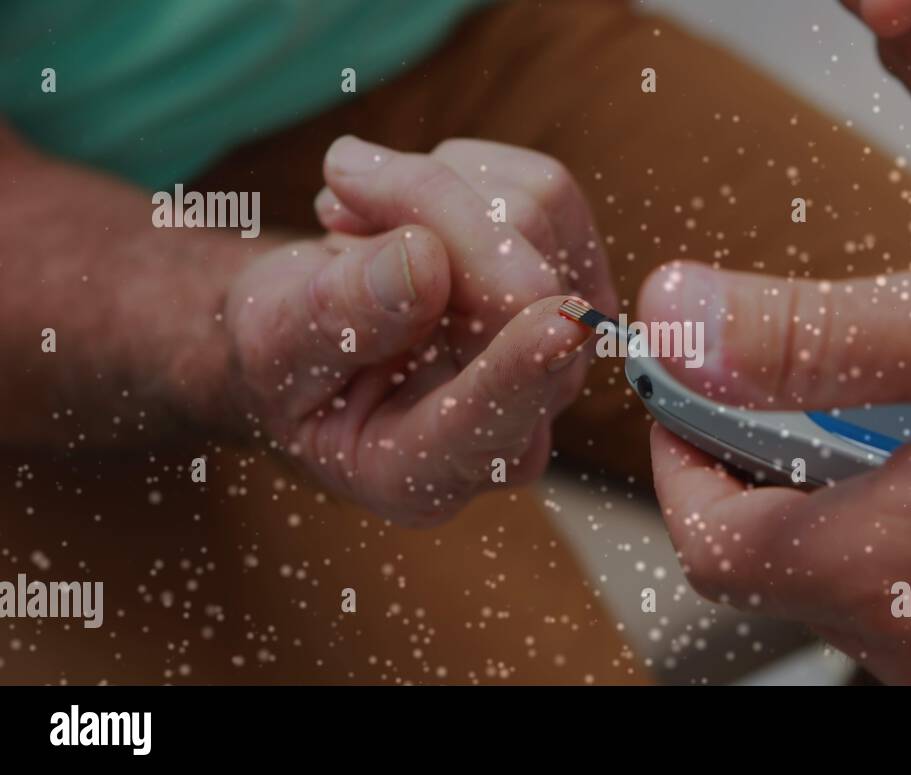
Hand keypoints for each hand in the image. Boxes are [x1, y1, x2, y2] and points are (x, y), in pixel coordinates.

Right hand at [220, 137, 614, 525]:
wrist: (312, 338)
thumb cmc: (286, 356)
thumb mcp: (274, 345)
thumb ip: (334, 318)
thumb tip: (421, 260)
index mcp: (427, 471)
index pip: (489, 420)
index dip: (522, 367)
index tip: (560, 324)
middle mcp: (518, 423)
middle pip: (520, 288)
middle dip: (429, 212)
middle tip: (339, 194)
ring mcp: (560, 356)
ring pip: (536, 221)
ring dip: (437, 192)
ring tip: (361, 226)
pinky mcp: (576, 285)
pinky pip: (544, 191)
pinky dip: (469, 176)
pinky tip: (411, 214)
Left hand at [640, 252, 910, 681]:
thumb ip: (811, 337)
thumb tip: (680, 320)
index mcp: (886, 569)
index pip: (708, 539)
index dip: (682, 461)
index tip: (692, 397)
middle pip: (784, 563)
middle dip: (777, 465)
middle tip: (825, 381)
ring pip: (865, 584)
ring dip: (862, 496)